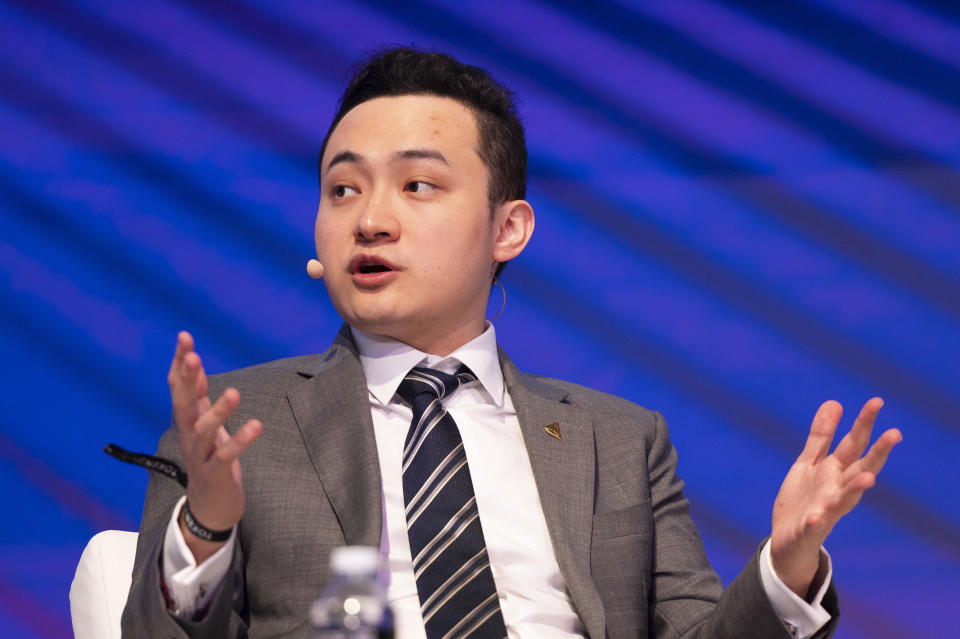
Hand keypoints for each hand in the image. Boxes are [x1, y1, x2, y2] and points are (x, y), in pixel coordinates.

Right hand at [168, 331, 261, 561]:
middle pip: (184, 404)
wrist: (208, 507)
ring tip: (233, 392)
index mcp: (186, 420)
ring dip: (219, 411)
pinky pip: (227, 455)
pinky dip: (241, 440)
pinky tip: (256, 426)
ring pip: (205, 430)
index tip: (184, 336)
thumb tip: (195, 366)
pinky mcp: (217, 473)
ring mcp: (200, 455)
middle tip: (193, 356)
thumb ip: (198, 397)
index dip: (180, 363)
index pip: (178, 387)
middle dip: (188, 380)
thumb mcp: (203, 424)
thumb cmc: (209, 459)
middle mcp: (188, 435)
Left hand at [770, 398, 900, 597]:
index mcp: (836, 471)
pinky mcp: (808, 529)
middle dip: (878, 453)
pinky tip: (816, 516)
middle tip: (896, 433)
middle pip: (860, 468)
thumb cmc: (804, 499)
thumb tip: (835, 402)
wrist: (788, 541)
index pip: (855, 444)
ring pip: (845, 498)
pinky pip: (813, 525)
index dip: (864, 423)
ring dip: (856, 488)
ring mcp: (826, 510)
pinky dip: (816, 520)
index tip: (877, 401)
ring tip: (869, 478)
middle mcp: (837, 489)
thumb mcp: (809, 463)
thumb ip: (821, 436)